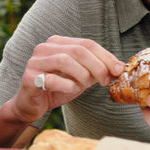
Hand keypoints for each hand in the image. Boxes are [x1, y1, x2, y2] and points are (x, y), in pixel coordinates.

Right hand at [9, 36, 124, 126]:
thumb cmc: (56, 89)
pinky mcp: (29, 79)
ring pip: (65, 61)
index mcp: (58, 43)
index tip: (118, 70)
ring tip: (85, 86)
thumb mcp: (80, 78)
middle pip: (78, 50)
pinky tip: (71, 90)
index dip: (105, 56)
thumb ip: (97, 70)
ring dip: (82, 75)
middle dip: (97, 66)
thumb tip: (120, 68)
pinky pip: (51, 79)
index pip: (87, 43)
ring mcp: (35, 62)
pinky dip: (66, 85)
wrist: (30, 106)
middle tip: (105, 81)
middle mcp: (45, 48)